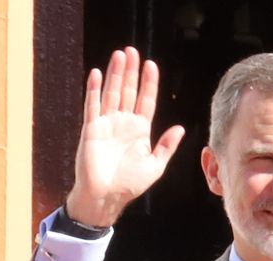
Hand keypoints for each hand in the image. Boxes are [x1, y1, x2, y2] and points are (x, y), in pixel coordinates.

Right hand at [65, 47, 185, 227]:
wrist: (107, 197)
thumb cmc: (130, 184)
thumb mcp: (155, 165)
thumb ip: (167, 146)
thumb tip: (180, 128)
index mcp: (140, 130)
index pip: (146, 100)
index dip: (148, 83)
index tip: (151, 66)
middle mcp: (123, 123)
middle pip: (128, 91)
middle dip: (131, 71)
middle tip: (132, 50)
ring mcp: (107, 124)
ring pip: (112, 93)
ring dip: (115, 74)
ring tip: (119, 55)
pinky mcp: (92, 129)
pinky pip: (93, 106)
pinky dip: (95, 90)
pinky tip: (98, 74)